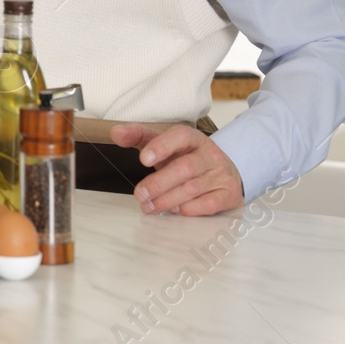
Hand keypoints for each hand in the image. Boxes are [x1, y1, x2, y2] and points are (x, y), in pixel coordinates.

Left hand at [110, 123, 244, 215]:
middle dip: (158, 183)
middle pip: (184, 167)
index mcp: (193, 138)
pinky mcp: (228, 195)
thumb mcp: (164, 145)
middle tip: (139, 195)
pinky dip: (189, 209)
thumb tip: (115, 133)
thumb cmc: (187, 159)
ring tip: (149, 206)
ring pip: (193, 188)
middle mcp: (210, 154)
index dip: (161, 146)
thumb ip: (139, 137)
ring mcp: (221, 175)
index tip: (143, 159)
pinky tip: (175, 211)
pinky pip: (208, 204)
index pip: (180, 136)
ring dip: (167, 199)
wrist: (223, 172)